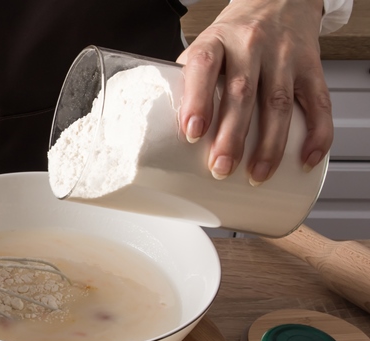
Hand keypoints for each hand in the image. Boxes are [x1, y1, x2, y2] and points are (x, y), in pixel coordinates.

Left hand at [177, 0, 331, 184]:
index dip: (197, 100)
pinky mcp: (312, 67)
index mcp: (217, 41)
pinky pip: (319, 103)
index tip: (192, 133)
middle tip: (221, 168)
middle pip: (242, 93)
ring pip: (278, 104)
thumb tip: (170, 127)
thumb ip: (191, 81)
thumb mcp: (207, 46)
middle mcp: (251, 45)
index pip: (203, 66)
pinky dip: (317, 134)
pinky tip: (306, 158)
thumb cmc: (235, 34)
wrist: (278, 1)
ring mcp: (284, 56)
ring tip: (257, 175)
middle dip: (231, 136)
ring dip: (270, 145)